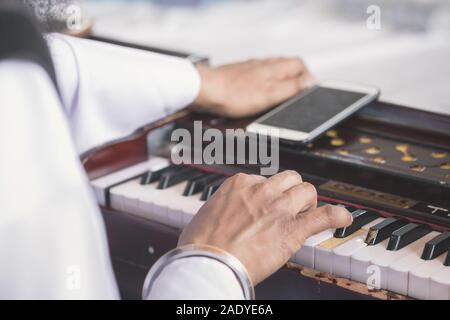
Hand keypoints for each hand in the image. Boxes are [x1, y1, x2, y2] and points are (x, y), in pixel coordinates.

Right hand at [178, 171, 351, 284]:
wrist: (207, 264)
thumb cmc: (201, 245)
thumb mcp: (208, 213)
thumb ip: (225, 206)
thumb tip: (227, 210)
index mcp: (239, 183)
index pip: (264, 179)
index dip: (269, 194)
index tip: (268, 205)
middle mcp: (261, 190)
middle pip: (289, 179)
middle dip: (291, 191)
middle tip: (290, 206)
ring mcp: (278, 208)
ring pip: (306, 191)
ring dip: (308, 202)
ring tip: (306, 213)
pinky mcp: (291, 229)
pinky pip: (323, 216)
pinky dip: (336, 216)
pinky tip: (343, 217)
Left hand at [192, 58, 315, 117]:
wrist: (204, 91)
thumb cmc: (234, 95)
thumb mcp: (269, 95)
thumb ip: (291, 87)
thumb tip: (311, 82)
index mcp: (273, 68)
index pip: (299, 65)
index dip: (308, 77)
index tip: (310, 90)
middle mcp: (262, 64)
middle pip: (286, 65)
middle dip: (296, 78)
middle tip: (298, 93)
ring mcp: (249, 68)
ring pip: (271, 69)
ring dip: (279, 80)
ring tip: (281, 94)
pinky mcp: (237, 74)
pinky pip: (257, 75)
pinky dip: (264, 83)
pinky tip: (258, 93)